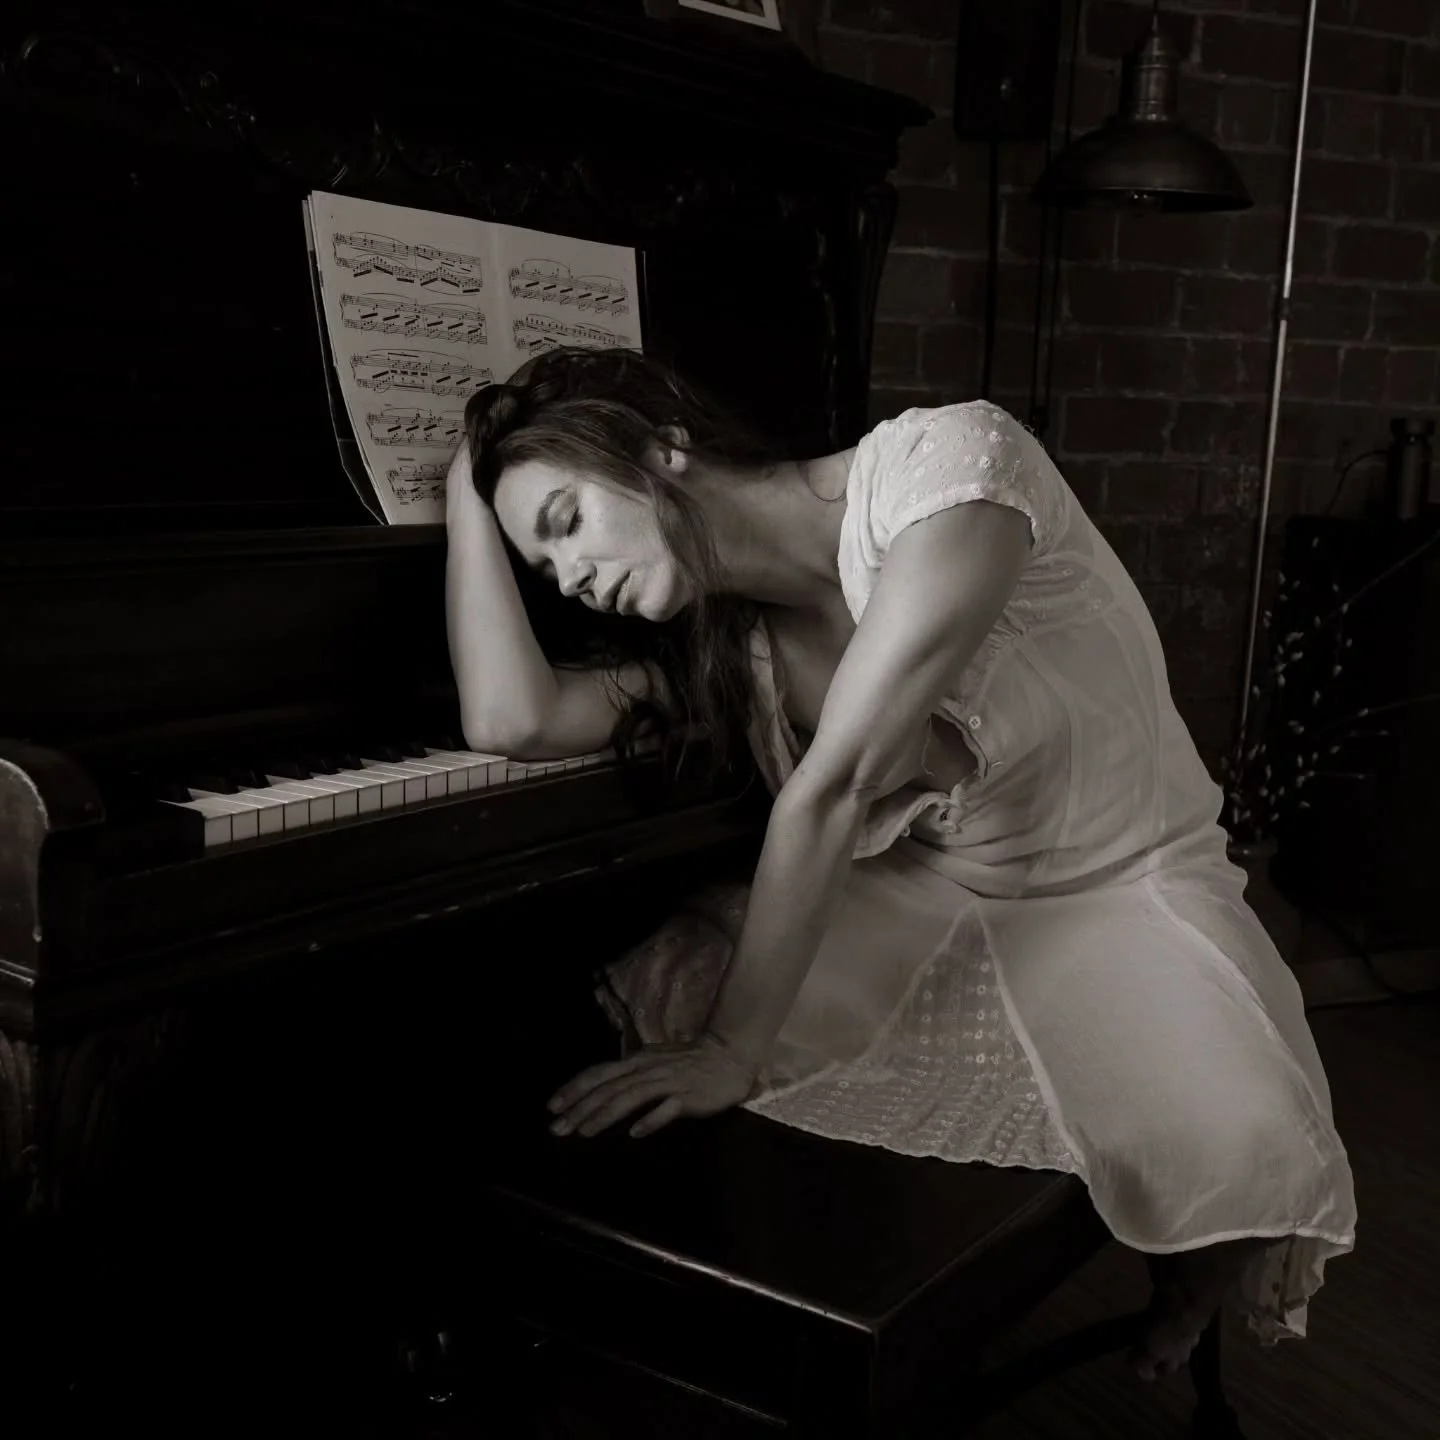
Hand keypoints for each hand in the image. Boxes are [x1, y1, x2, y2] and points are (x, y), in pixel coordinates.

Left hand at [547, 1032, 759, 1139]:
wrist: (728, 1055)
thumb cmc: (688, 1062)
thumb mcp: (652, 1062)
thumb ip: (629, 1075)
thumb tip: (601, 1091)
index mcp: (636, 1061)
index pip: (599, 1073)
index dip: (574, 1089)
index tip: (552, 1107)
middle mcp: (647, 1069)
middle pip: (608, 1088)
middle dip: (580, 1108)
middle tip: (558, 1128)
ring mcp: (668, 1081)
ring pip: (631, 1097)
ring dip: (606, 1114)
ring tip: (585, 1132)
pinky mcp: (688, 1095)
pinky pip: (667, 1108)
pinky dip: (650, 1119)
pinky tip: (635, 1133)